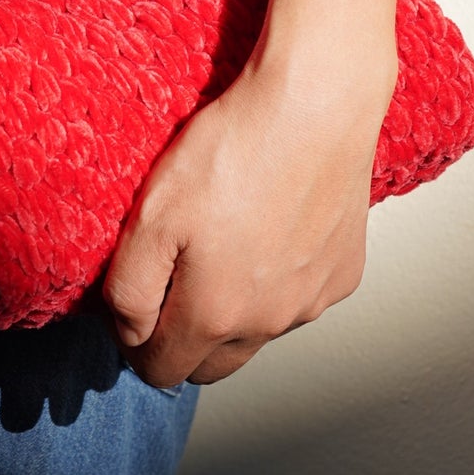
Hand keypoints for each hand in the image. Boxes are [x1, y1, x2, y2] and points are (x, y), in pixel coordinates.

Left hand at [102, 31, 397, 388]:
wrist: (316, 105)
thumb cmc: (233, 150)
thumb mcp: (151, 217)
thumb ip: (130, 290)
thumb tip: (130, 334)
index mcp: (214, 316)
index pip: (162, 369)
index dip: (136, 346)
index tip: (132, 310)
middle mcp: (268, 322)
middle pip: (212, 366)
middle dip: (183, 341)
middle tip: (169, 285)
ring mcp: (311, 301)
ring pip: (258, 333)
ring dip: (233, 313)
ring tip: (222, 246)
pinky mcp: (344, 274)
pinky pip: (300, 299)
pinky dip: (279, 283)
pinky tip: (269, 231)